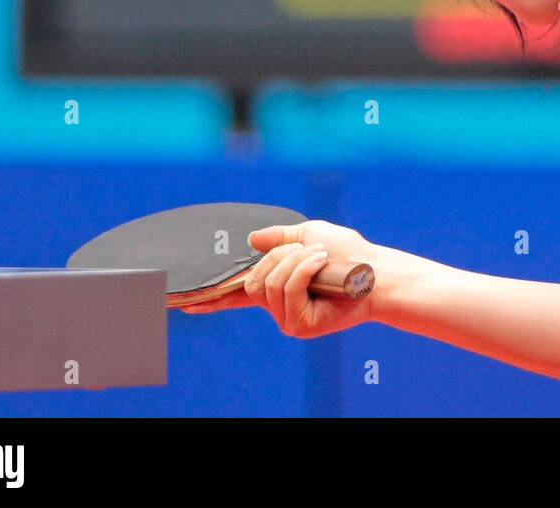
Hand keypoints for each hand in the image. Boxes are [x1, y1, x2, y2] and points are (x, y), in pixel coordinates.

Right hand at [182, 219, 377, 338]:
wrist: (373, 270)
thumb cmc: (347, 253)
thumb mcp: (309, 234)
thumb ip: (279, 238)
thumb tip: (251, 239)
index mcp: (278, 285)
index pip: (238, 294)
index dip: (212, 298)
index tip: (186, 303)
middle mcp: (278, 305)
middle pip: (253, 280)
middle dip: (280, 257)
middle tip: (311, 250)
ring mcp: (286, 318)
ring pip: (268, 283)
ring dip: (296, 261)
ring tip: (321, 257)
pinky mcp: (297, 325)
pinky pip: (286, 290)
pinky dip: (303, 270)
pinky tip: (321, 265)